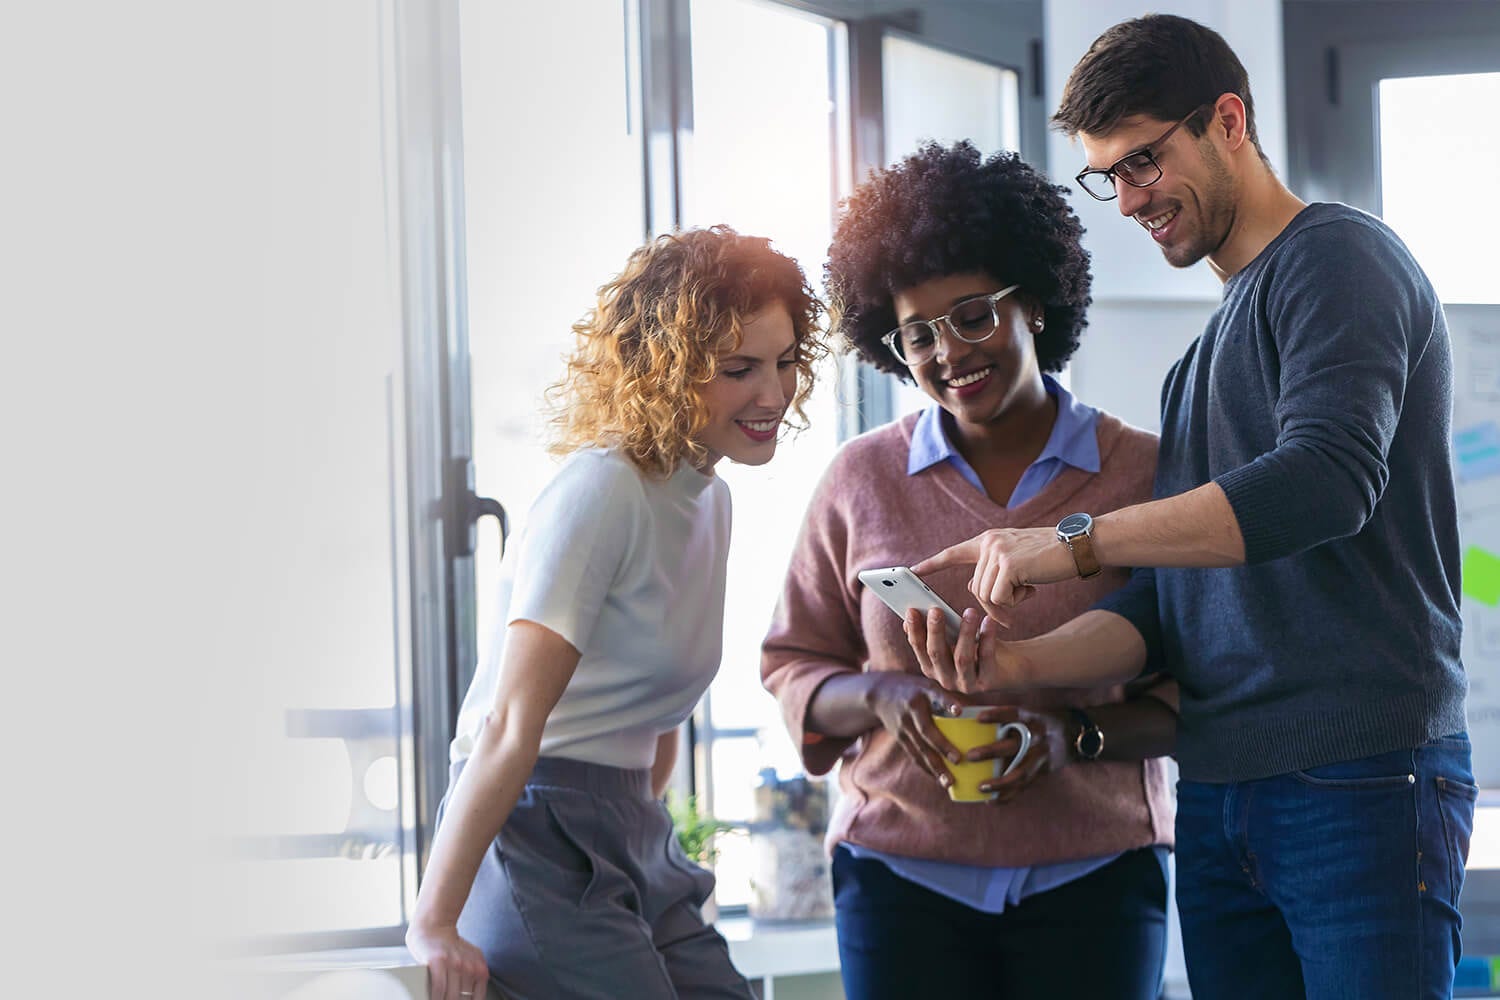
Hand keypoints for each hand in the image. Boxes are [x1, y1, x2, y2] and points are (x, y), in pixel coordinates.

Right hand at [406, 920, 489, 999]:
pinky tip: (431, 998)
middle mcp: (470, 967)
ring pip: (450, 997)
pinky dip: (435, 997)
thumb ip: (473, 979)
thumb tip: (470, 998)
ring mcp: (454, 963)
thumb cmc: (450, 949)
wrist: (435, 927)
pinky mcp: (438, 961)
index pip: (477, 999)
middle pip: (462, 999)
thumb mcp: (471, 961)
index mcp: (480, 970)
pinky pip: (438, 988)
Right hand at [863, 671, 968, 791]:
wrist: (880, 693)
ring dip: (934, 766)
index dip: (947, 702)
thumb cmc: (915, 689)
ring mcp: (904, 725)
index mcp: (923, 692)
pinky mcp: (899, 737)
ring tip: (949, 783)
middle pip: (927, 730)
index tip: (959, 711)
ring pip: (919, 748)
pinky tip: (938, 779)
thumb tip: (977, 711)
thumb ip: (947, 697)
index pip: (936, 696)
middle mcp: (912, 709)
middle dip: (942, 746)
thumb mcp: (928, 685)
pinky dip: (926, 768)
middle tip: (959, 760)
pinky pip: (914, 755)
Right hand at [905, 606, 1028, 692]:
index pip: (919, 649)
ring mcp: (966, 684)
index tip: (912, 611)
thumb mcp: (953, 638)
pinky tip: (988, 621)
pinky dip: (988, 638)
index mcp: (932, 668)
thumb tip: (910, 615)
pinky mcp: (987, 682)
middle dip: (935, 631)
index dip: (914, 630)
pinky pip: (986, 658)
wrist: (1008, 667)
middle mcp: (945, 679)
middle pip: (937, 654)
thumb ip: (934, 630)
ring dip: (965, 632)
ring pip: (962, 658)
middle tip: (936, 610)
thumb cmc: (976, 647)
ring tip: (970, 612)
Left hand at [913, 527, 1075, 616]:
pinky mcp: (1009, 564)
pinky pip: (998, 599)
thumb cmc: (1050, 557)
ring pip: (986, 596)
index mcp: (988, 540)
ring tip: (1029, 589)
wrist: (1078, 545)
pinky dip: (1013, 604)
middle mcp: (989, 542)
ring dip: (1007, 604)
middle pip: (976, 589)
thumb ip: (994, 571)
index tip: (913, 570)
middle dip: (995, 604)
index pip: (954, 552)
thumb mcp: (1017, 562)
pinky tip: (1032, 590)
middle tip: (1021, 599)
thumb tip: (974, 588)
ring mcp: (997, 551)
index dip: (934, 563)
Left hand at [965, 706, 1071, 803]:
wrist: (1076, 735)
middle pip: (1014, 745)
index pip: (1014, 714)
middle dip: (992, 751)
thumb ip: (1008, 716)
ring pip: (1021, 773)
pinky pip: (1024, 786)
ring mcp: (1042, 756)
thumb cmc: (1043, 722)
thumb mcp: (1032, 713)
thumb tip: (972, 714)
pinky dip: (1007, 796)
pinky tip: (991, 801)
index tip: (978, 717)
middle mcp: (1038, 737)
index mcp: (1033, 718)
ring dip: (1000, 782)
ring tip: (981, 787)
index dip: (997, 715)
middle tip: (970, 755)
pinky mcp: (1043, 771)